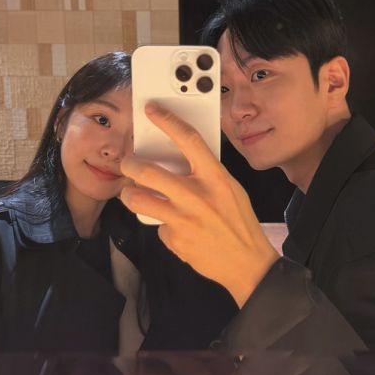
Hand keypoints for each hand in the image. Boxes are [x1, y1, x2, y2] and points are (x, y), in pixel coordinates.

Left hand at [120, 102, 278, 306]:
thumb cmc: (239, 222)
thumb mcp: (230, 189)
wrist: (247, 263)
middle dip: (130, 164)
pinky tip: (174, 228)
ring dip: (129, 194)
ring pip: (138, 199)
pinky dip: (161, 224)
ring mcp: (184, 219)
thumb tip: (179, 159)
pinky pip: (156, 225)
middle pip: (148, 172)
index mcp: (216, 178)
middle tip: (127, 163)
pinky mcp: (174, 239)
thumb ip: (206, 173)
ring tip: (131, 193)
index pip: (189, 140)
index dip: (168, 121)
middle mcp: (198, 196)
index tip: (152, 110)